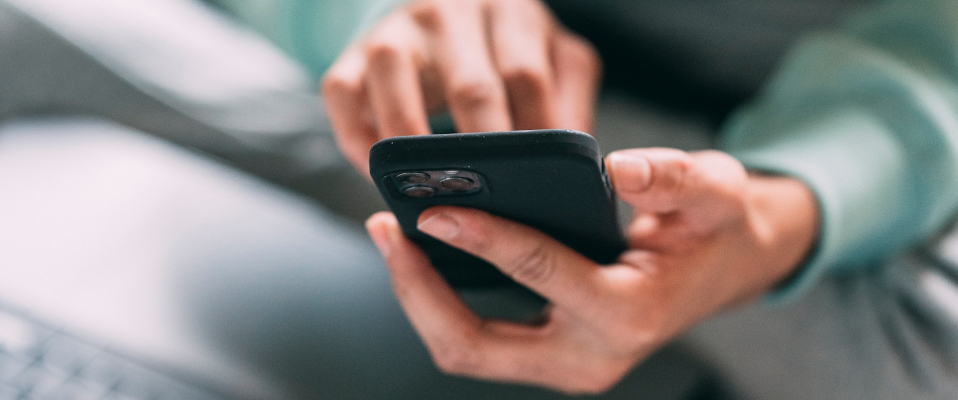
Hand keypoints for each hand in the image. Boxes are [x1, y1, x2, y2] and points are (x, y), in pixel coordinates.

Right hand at [322, 0, 600, 173]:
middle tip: (491, 206)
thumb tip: (581, 168)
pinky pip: (342, 92)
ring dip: (411, 146)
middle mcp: (451, 12)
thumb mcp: (552, 59)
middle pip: (471, 85)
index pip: (527, 76)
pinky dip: (357, 138)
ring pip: (395, 80)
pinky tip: (378, 173)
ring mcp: (398, 29)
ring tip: (428, 193)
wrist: (444, 11)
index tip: (539, 187)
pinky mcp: (353, 51)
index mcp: (510, 12)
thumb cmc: (505, 50)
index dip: (534, 137)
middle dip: (482, 154)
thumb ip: (570, 103)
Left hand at [365, 148, 818, 392]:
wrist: (724, 270)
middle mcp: (589, 358)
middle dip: (419, 290)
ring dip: (420, 298)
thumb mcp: (715, 191)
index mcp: (629, 314)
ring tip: (392, 235)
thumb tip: (618, 168)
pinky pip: (477, 341)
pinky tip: (424, 253)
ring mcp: (565, 365)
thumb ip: (676, 178)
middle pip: (475, 344)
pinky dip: (441, 302)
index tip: (433, 209)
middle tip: (386, 228)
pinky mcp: (547, 356)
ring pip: (465, 350)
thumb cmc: (714, 227)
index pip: (539, 273)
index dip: (482, 238)